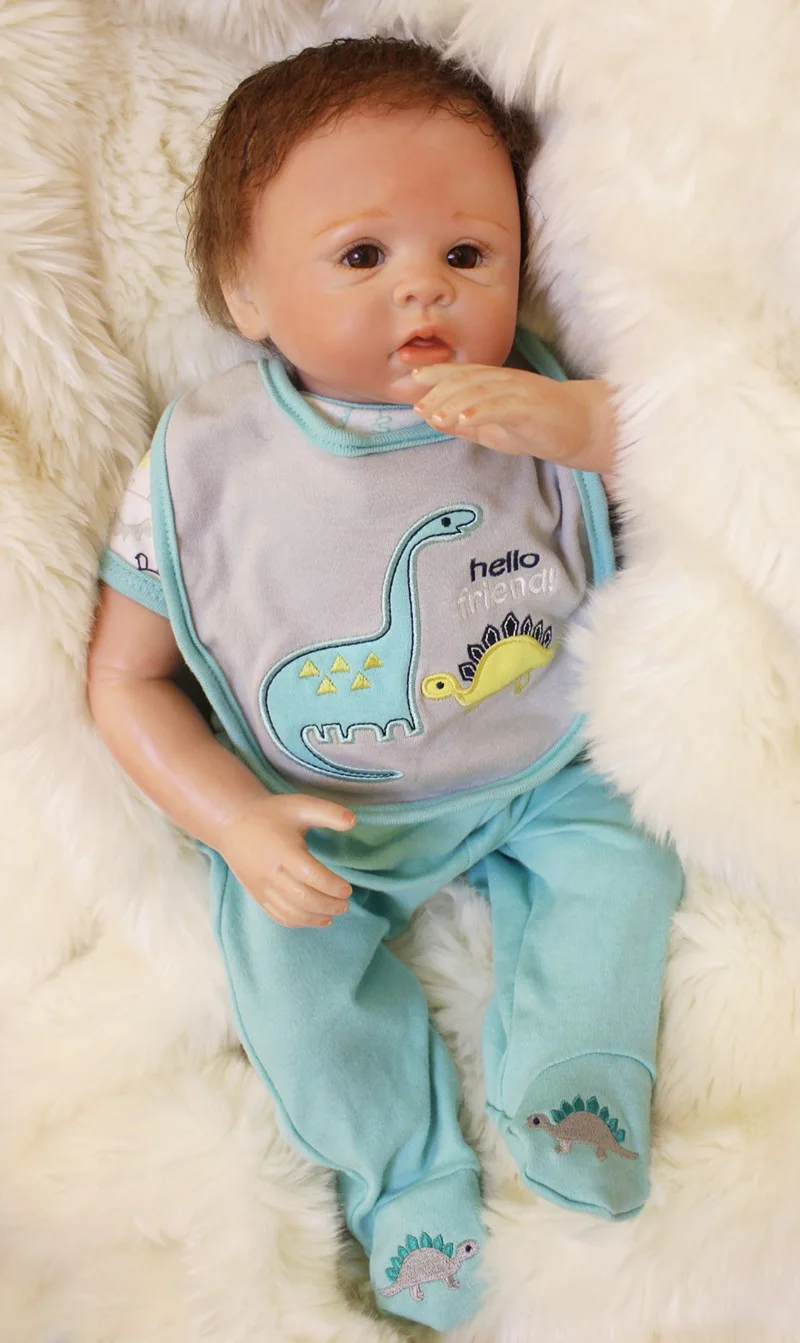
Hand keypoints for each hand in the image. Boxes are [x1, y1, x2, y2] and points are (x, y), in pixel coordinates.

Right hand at [218, 792, 355, 927]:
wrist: (232, 824)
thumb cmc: (271, 814)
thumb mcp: (300, 805)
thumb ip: (328, 812)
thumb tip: (353, 821)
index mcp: (283, 851)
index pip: (311, 876)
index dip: (332, 886)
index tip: (348, 889)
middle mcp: (271, 872)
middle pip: (303, 898)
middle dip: (329, 905)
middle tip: (345, 903)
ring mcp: (262, 887)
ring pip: (291, 912)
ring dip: (316, 917)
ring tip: (334, 913)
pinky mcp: (257, 895)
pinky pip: (279, 916)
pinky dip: (299, 922)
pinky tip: (315, 918)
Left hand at [411, 364, 616, 472]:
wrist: (583, 428)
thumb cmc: (537, 427)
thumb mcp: (494, 430)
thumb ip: (466, 425)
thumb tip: (433, 419)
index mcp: (496, 383)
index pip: (462, 373)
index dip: (437, 372)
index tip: (413, 377)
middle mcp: (506, 380)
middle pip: (467, 380)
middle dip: (440, 391)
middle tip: (419, 406)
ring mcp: (520, 391)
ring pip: (482, 391)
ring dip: (455, 401)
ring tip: (435, 415)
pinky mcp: (531, 406)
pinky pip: (502, 406)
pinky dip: (481, 411)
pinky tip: (464, 419)